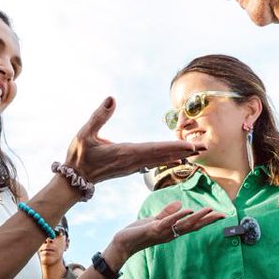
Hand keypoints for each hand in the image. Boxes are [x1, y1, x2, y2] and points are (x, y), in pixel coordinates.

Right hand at [64, 98, 203, 183]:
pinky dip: (167, 158)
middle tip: (204, 147)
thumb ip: (99, 116)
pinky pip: (154, 162)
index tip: (190, 145)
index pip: (154, 149)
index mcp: (125, 153)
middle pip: (163, 156)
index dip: (173, 147)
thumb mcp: (85, 134)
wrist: (74, 180)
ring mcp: (133, 167)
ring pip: (160, 160)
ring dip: (179, 155)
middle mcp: (133, 161)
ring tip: (196, 151)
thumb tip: (111, 98)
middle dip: (184, 151)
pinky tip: (176, 158)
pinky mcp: (130, 168)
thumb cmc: (78, 156)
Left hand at [111, 202, 225, 260]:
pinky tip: (187, 210)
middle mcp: (171, 233)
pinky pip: (169, 222)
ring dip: (197, 217)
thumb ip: (167, 213)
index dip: (206, 220)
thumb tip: (181, 204)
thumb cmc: (139, 232)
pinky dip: (178, 216)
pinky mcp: (154, 229)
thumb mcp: (155, 220)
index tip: (220, 215)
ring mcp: (164, 232)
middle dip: (208, 220)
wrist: (124, 243)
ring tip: (210, 210)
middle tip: (223, 215)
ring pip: (184, 224)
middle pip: (193, 226)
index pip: (192, 225)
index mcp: (172, 230)